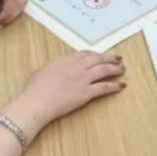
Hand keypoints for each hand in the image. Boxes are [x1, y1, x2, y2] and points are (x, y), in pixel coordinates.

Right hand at [8, 51, 125, 132]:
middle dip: (110, 58)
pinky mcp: (87, 93)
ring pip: (105, 70)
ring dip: (115, 69)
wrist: (37, 101)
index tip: (100, 55)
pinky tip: (121, 85)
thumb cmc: (35, 88)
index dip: (95, 54)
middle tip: (118, 58)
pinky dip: (114, 86)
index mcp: (66, 60)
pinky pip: (104, 87)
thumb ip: (55, 67)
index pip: (85, 54)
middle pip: (98, 59)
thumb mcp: (44, 70)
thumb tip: (59, 68)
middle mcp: (78, 67)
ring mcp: (83, 79)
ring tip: (122, 69)